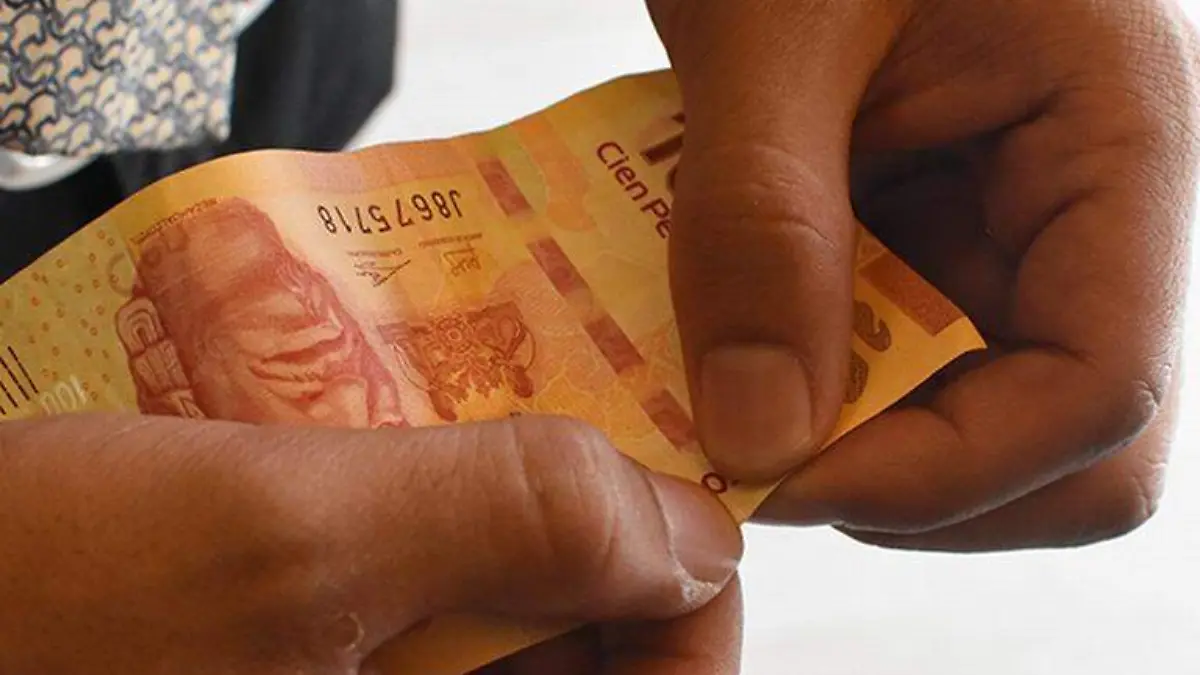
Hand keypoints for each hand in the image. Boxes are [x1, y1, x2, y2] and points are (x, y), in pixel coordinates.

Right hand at [0, 413, 740, 672]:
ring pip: (492, 614)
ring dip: (490, 503)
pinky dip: (413, 517)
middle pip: (579, 646)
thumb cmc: (27, 608)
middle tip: (568, 394)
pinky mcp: (294, 663)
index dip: (691, 598)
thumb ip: (514, 523)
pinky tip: (375, 444)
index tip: (675, 478)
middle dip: (586, 525)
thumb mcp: (286, 547)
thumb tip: (696, 529)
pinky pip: (404, 602)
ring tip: (462, 398)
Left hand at [648, 0, 1197, 548]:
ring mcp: (1008, 236)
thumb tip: (757, 441)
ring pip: (971, 422)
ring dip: (845, 444)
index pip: (1100, 396)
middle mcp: (1086, 214)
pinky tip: (718, 353)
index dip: (945, 477)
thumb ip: (765, 227)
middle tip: (749, 460)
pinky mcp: (929, 242)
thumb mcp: (773, 30)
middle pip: (1059, 450)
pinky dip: (807, 385)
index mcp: (1119, 143)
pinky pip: (891, 362)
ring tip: (718, 403)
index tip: (782, 480)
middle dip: (906, 485)